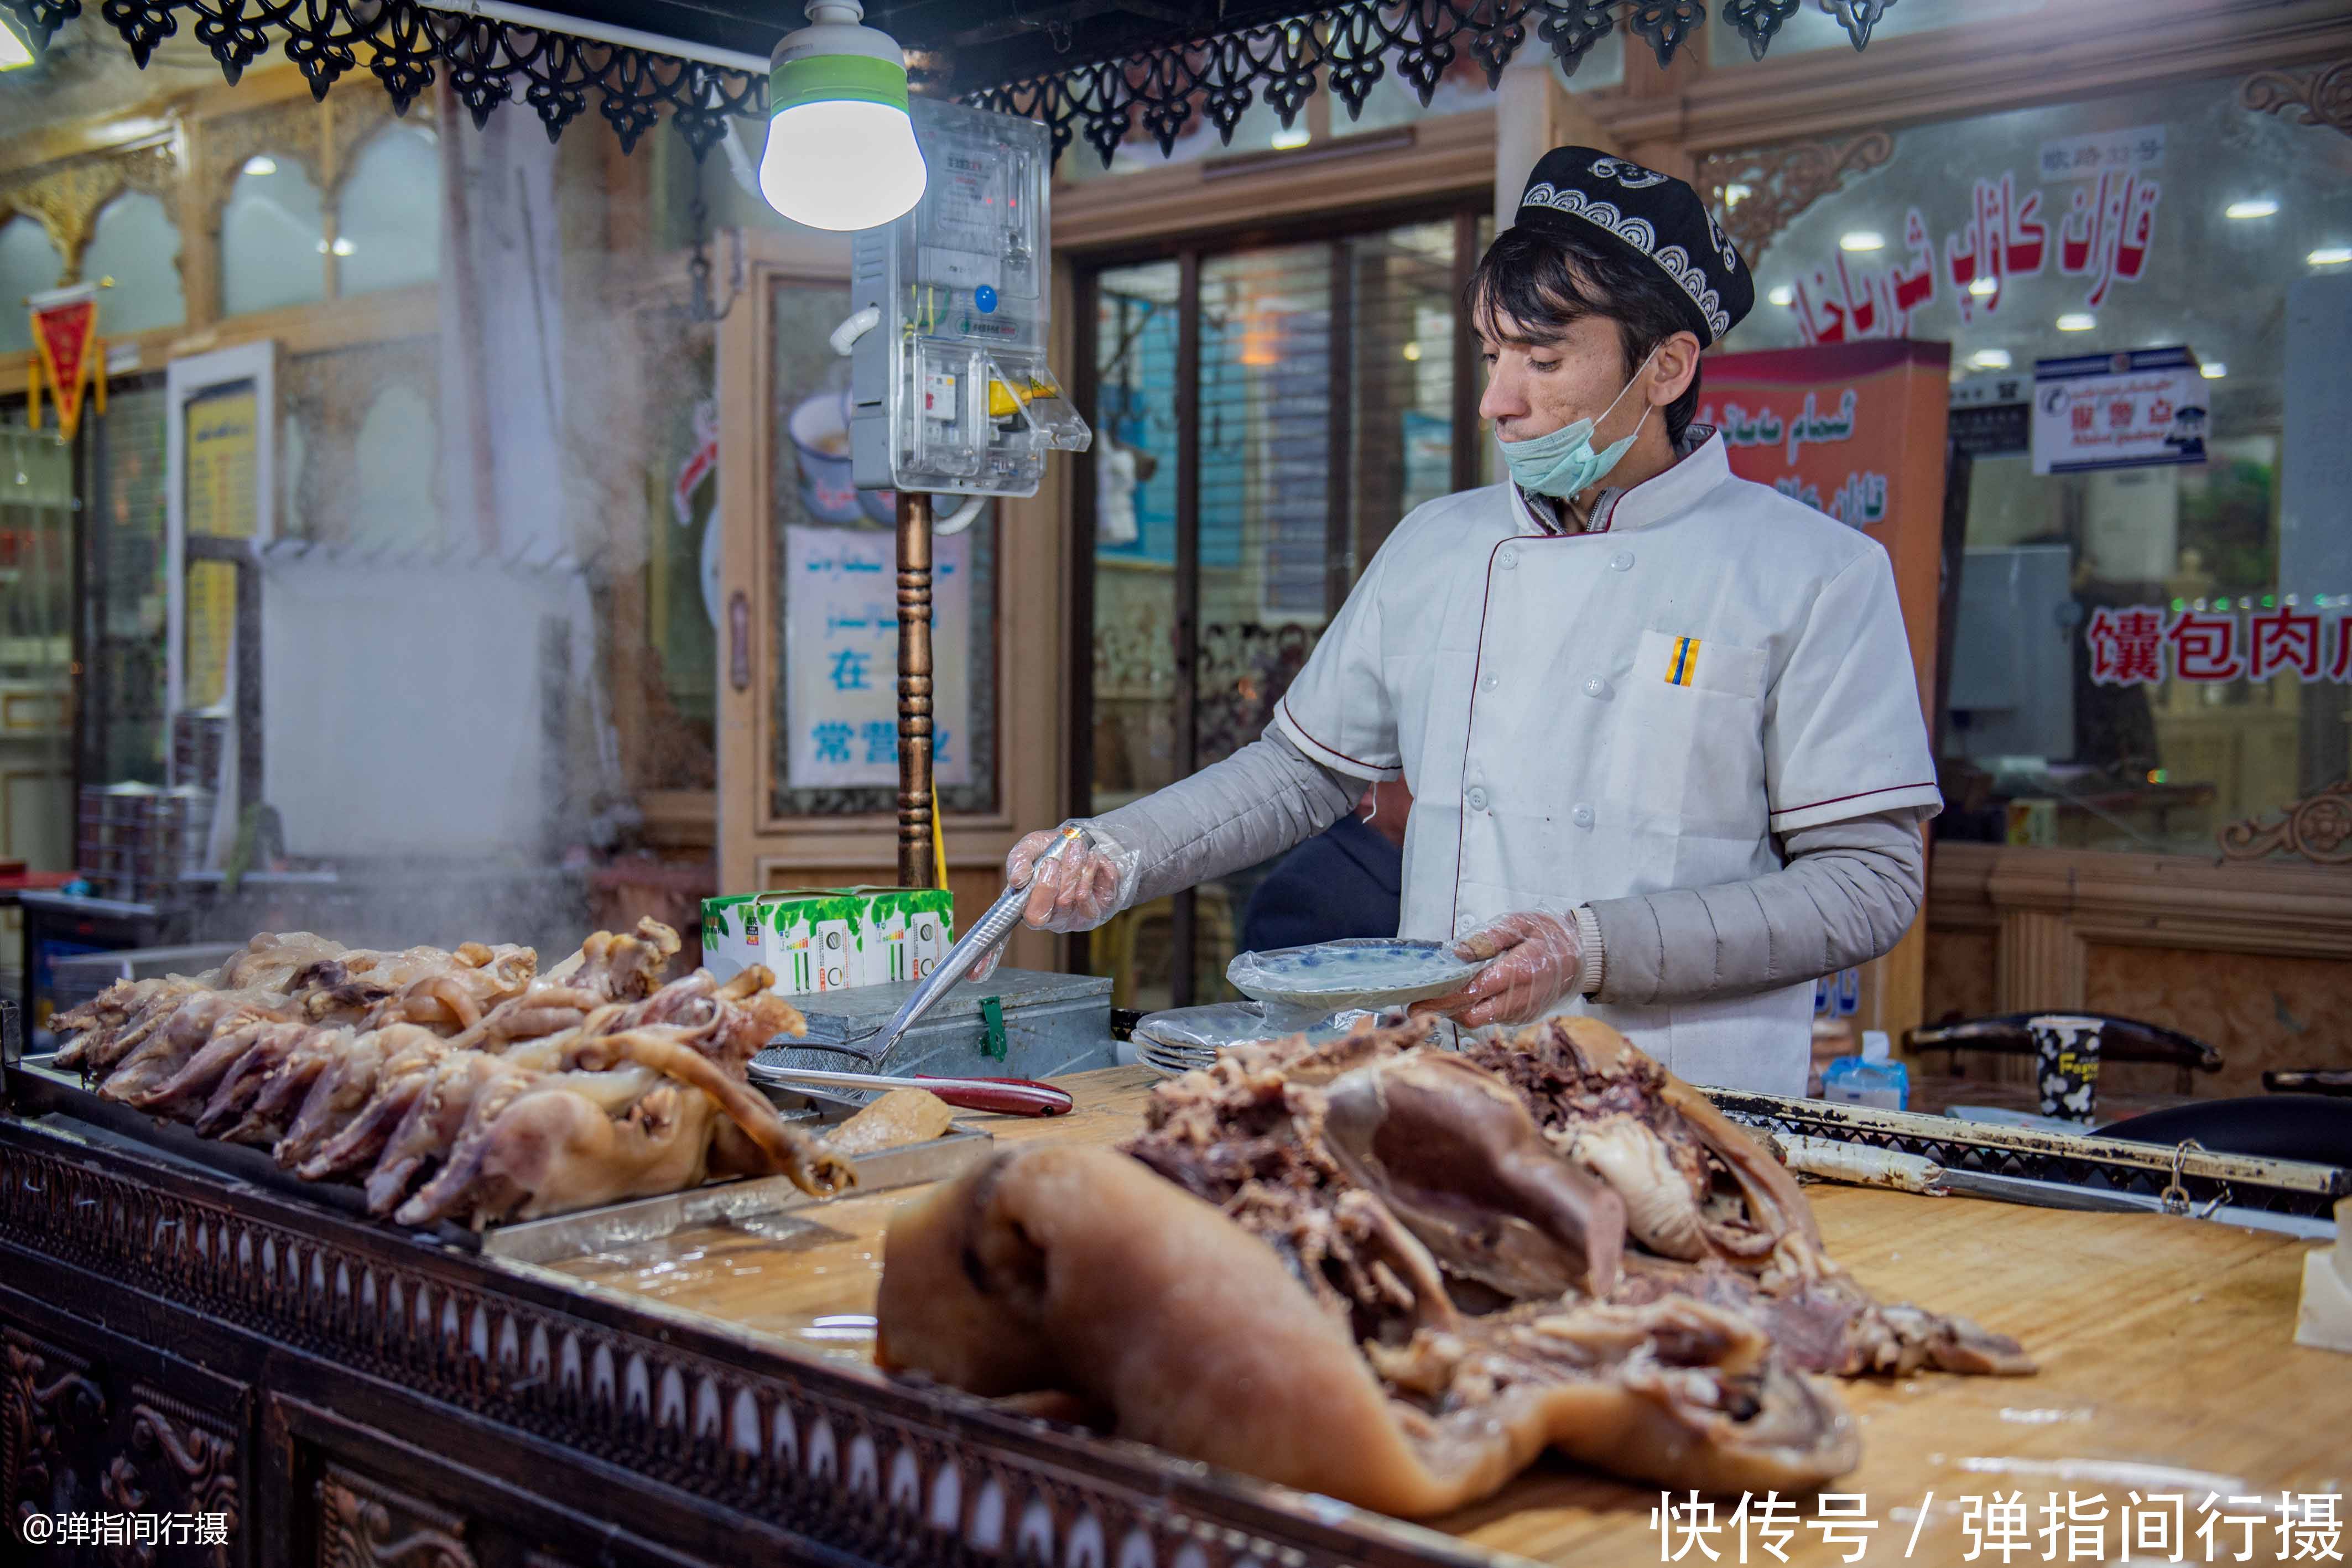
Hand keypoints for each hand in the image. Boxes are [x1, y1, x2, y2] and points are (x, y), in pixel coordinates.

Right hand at [1003, 825, 1132, 933]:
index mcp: (1033, 908)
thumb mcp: (1030, 848)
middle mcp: (1057, 917)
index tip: (1050, 861)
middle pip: (1062, 903)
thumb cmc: (1050, 851)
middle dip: (1067, 872)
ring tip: (1080, 847)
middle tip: (1071, 847)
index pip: (1035, 916)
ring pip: (1081, 896)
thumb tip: (1017, 879)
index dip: (1043, 890)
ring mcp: (1081, 915)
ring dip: (1082, 867)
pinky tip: (1094, 858)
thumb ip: (1018, 861)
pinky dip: (1100, 869)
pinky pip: (1105, 890)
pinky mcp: (1103, 907)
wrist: (1081, 844)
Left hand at [1410, 911, 1582, 1029]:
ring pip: (1480, 1021)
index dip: (1441, 1000)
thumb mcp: (1520, 924)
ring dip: (1457, 1011)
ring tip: (1438, 997)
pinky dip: (1474, 1011)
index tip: (1417, 1001)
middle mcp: (1519, 999)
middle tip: (1418, 1004)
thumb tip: (1457, 953)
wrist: (1585, 955)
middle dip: (1443, 1011)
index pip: (1472, 993)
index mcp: (1517, 973)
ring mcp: (1523, 1011)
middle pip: (1471, 1016)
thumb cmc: (1549, 935)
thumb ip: (1488, 939)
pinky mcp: (1524, 1017)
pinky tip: (1465, 997)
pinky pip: (1493, 1019)